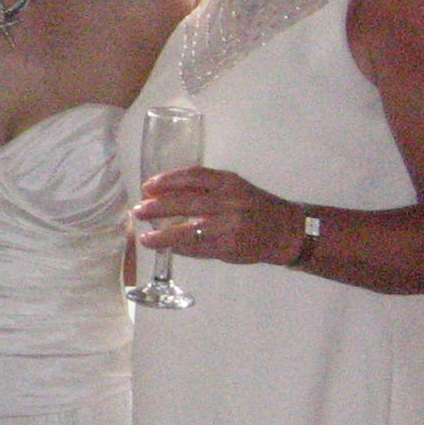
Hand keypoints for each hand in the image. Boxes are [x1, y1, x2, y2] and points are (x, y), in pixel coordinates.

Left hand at [135, 165, 302, 265]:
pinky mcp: (229, 248)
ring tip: (145, 237)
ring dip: (163, 235)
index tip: (148, 186)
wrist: (285, 230)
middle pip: (186, 202)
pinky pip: (198, 248)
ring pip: (189, 230)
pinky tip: (166, 247)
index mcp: (229, 182)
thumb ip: (206, 189)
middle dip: (157, 207)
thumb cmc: (254, 206)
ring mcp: (229, 226)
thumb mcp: (234, 188)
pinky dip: (179, 248)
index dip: (167, 180)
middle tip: (138, 211)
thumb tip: (165, 192)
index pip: (193, 176)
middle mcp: (229, 202)